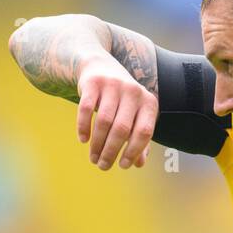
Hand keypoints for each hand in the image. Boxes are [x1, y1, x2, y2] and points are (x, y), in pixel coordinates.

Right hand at [75, 55, 156, 170]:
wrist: (100, 66)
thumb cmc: (122, 100)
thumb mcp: (135, 115)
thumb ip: (138, 138)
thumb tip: (138, 163)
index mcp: (148, 102)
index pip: (144, 132)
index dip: (133, 151)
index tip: (123, 165)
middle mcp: (133, 92)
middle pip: (122, 129)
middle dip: (111, 151)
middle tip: (102, 166)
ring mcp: (113, 85)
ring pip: (104, 121)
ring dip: (97, 144)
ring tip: (93, 158)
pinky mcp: (93, 82)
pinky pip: (86, 109)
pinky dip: (83, 127)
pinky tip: (83, 140)